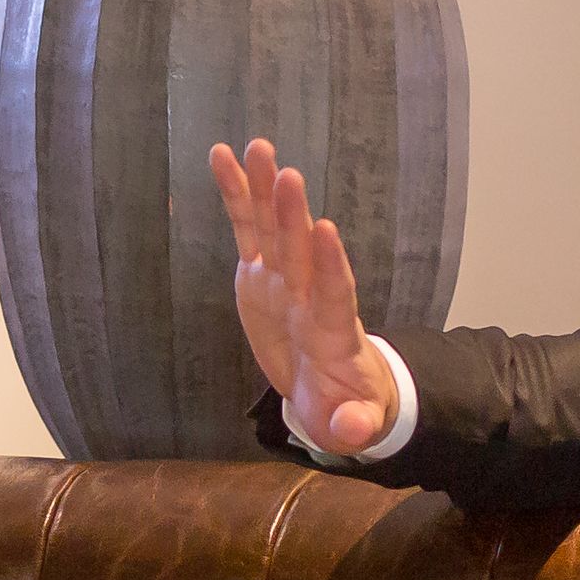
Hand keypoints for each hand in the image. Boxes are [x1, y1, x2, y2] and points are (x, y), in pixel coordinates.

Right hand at [210, 139, 395, 456]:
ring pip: (274, 229)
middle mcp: (309, 295)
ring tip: (255, 147)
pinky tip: (222, 157)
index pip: (334, 294)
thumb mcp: (350, 424)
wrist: (331, 389)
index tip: (326, 230)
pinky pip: (247, 229)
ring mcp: (284, 280)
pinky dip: (237, 195)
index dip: (330, 265)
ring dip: (264, 188)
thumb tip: (357, 431)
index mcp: (332, 332)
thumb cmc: (342, 407)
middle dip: (292, 215)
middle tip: (286, 174)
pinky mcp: (260, 275)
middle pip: (302, 250)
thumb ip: (354, 425)